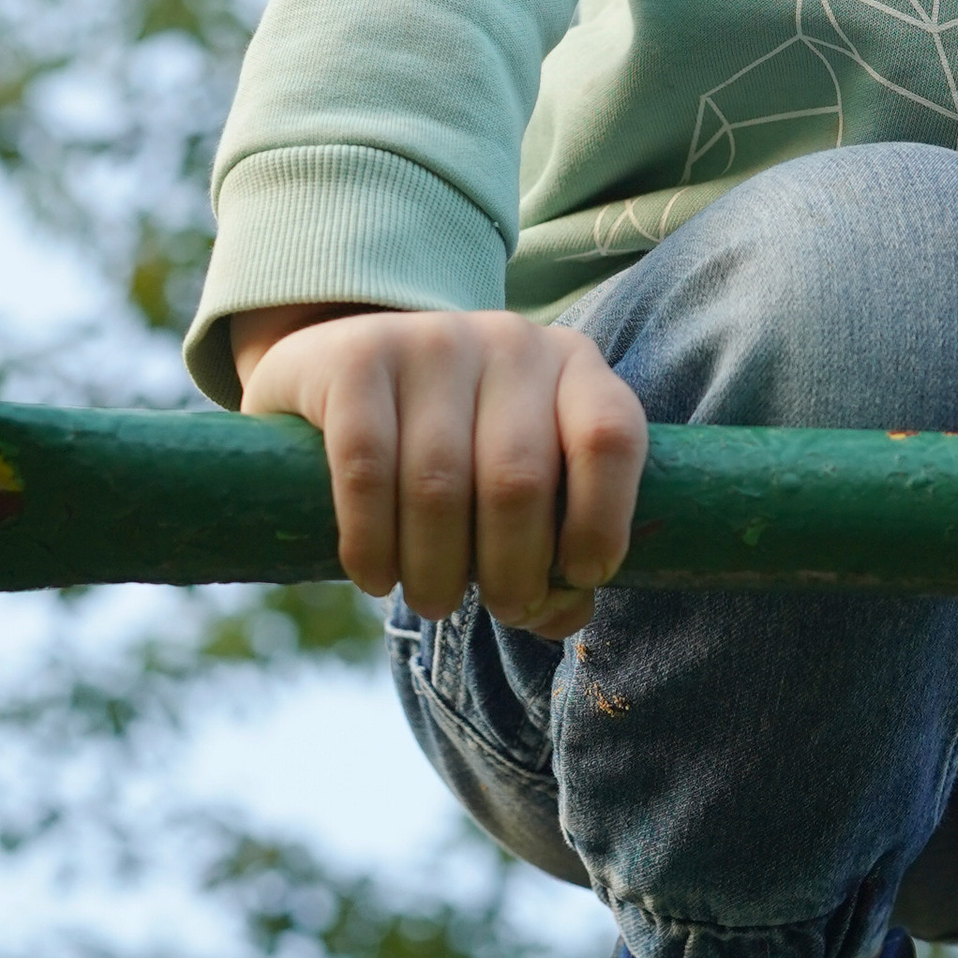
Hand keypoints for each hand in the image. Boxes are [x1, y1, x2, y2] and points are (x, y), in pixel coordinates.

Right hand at [232, 304, 646, 640]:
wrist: (347, 366)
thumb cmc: (460, 442)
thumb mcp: (520, 475)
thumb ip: (554, 547)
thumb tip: (565, 616)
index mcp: (573, 366)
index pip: (610, 438)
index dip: (602, 522)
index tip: (577, 579)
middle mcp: (511, 343)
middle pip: (518, 480)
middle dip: (511, 571)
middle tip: (498, 609)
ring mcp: (432, 340)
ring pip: (438, 485)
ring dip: (436, 571)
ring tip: (431, 602)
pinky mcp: (360, 356)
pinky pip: (366, 468)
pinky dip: (371, 542)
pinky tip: (375, 578)